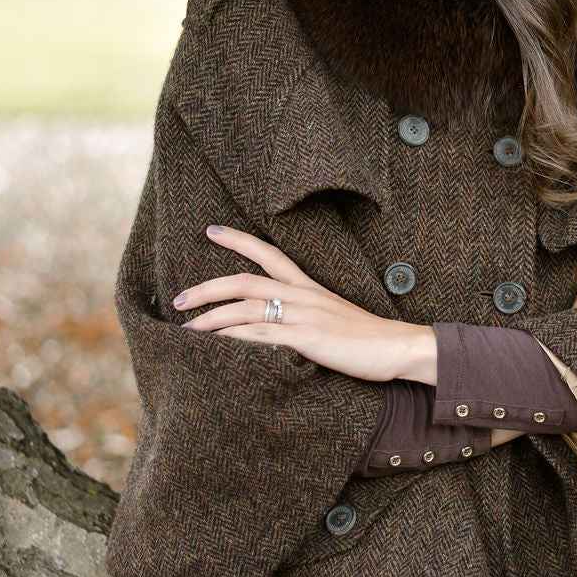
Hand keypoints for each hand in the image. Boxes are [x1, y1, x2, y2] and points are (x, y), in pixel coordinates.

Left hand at [173, 224, 429, 382]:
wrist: (398, 347)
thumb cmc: (370, 338)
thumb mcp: (335, 317)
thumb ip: (309, 314)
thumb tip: (285, 323)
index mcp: (309, 286)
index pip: (269, 253)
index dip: (238, 240)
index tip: (211, 229)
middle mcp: (302, 294)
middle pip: (244, 281)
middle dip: (206, 288)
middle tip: (178, 298)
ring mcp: (302, 315)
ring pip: (245, 308)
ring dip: (210, 317)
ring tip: (186, 328)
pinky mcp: (306, 338)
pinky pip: (259, 335)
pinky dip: (232, 339)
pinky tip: (214, 345)